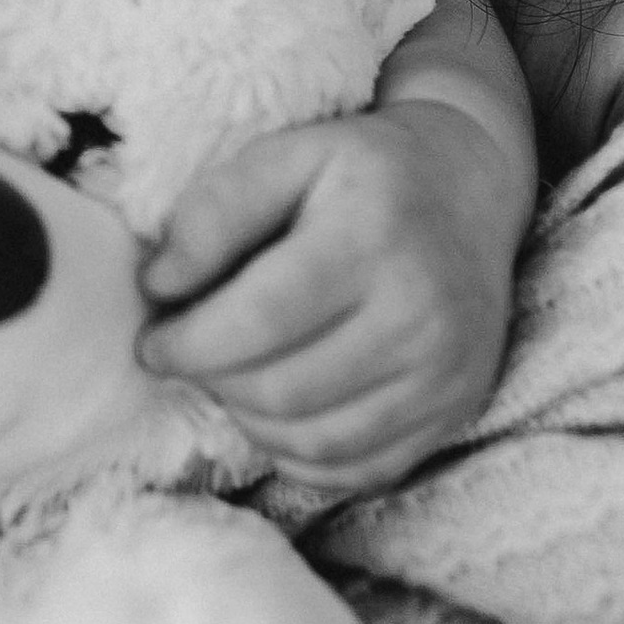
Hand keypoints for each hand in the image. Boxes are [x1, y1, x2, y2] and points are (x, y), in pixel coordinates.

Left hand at [136, 101, 527, 493]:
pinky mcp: (455, 411)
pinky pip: (356, 468)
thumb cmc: (363, 172)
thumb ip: (215, 212)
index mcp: (374, 236)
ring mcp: (446, 372)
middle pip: (283, 389)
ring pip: (315, 441)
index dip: (190, 344)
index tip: (153, 342)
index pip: (261, 320)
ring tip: (232, 378)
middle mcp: (422, 313)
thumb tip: (159, 286)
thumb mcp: (288, 155)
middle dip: (214, 382)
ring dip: (250, 420)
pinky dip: (300, 452)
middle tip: (191, 357)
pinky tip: (280, 409)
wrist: (469, 190)